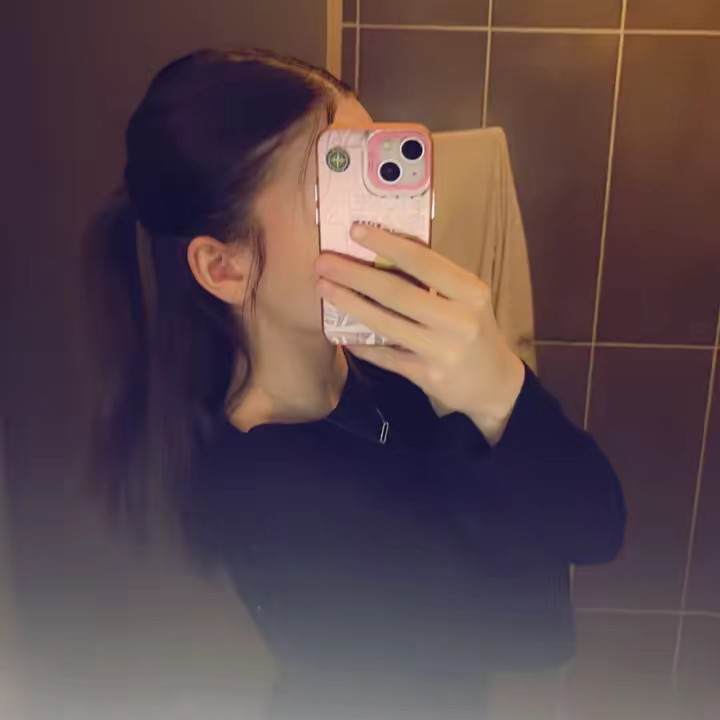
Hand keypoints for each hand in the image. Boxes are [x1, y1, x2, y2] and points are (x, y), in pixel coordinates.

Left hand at [314, 223, 525, 443]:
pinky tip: (341, 333)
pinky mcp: (428, 376)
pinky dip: (362, 344)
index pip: (424, 261)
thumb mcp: (467, 300)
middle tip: (323, 262)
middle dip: (355, 275)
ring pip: (386, 324)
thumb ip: (436, 280)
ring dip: (350, 304)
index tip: (355, 230)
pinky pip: (385, 356)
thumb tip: (384, 250)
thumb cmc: (474, 330)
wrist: (495, 385)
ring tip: (324, 288)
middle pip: (397, 292)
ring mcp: (443, 350)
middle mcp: (459, 320)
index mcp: (470, 292)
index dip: (387, 244)